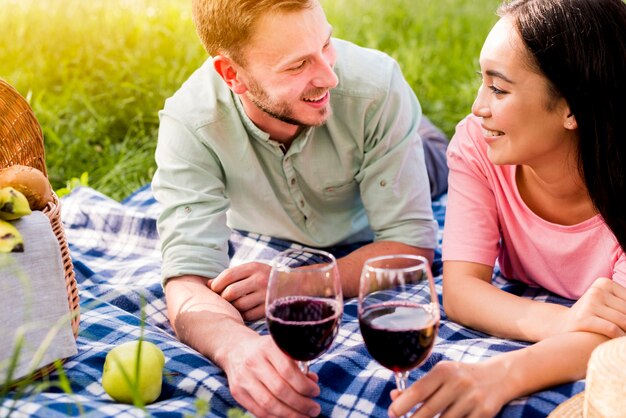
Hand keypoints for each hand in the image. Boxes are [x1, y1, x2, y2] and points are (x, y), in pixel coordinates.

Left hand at [209, 262, 270, 320]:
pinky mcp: (268, 308)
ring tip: (236, 304)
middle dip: (223, 298)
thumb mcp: (251, 270)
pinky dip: (243, 314)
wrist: (294, 285)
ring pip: (238, 305)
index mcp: (253, 267)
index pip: (228, 275)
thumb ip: (232, 276)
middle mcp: (259, 280)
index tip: (214, 289)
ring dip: (233, 307)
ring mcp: (265, 295)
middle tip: (225, 299)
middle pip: (230, 292)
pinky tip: (246, 310)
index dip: (216, 284)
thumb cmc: (265, 278)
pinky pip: (248, 315)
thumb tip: (208, 284)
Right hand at [223, 334, 320, 417]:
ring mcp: (243, 378)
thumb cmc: (266, 350)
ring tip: (305, 416)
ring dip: (290, 414)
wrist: (235, 349)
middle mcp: (254, 362)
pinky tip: (288, 417)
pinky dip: (276, 417)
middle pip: (280, 390)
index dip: (304, 386)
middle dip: (301, 404)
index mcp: (268, 347)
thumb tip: (313, 381)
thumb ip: (298, 362)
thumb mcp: (281, 347)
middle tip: (315, 409)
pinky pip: (258, 411)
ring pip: (269, 404)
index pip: (288, 371)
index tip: (315, 392)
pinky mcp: (237, 392)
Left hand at [388, 361, 505, 417]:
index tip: (392, 413)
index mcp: (444, 370)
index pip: (418, 391)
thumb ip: (420, 386)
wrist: (500, 376)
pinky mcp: (484, 414)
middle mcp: (458, 383)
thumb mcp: (442, 374)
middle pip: (429, 411)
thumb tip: (394, 398)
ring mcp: (472, 400)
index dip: (402, 405)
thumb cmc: (462, 376)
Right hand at [556, 277, 625, 338]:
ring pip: (623, 321)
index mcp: (604, 283)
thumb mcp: (607, 305)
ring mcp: (589, 303)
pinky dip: (620, 338)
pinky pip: (612, 329)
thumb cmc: (592, 317)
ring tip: (623, 340)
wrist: (562, 326)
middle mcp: (596, 290)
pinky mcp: (584, 318)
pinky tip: (618, 344)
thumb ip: (623, 307)